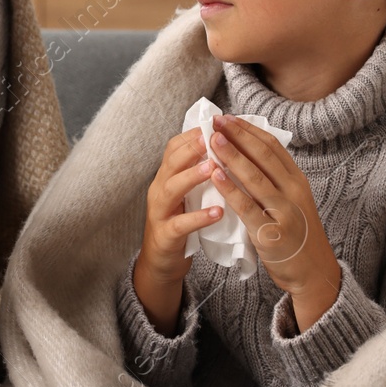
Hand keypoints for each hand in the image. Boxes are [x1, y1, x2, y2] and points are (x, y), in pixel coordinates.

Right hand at [132, 128, 220, 334]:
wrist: (162, 262)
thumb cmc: (182, 222)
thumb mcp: (189, 193)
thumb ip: (200, 172)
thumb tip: (225, 146)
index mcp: (167, 176)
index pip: (176, 146)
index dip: (194, 134)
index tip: (217, 124)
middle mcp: (160, 189)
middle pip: (171, 162)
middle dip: (192, 148)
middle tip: (214, 138)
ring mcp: (160, 212)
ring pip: (171, 188)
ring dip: (192, 176)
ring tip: (213, 168)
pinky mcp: (165, 236)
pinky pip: (180, 224)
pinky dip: (199, 217)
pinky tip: (218, 212)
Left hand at [206, 114, 341, 331]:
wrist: (313, 272)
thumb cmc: (296, 234)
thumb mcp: (292, 201)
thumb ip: (275, 179)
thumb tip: (248, 153)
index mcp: (297, 180)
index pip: (272, 146)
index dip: (249, 130)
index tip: (228, 118)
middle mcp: (294, 191)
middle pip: (264, 156)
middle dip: (238, 136)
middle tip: (215, 121)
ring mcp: (285, 212)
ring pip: (256, 177)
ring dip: (232, 156)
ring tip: (212, 140)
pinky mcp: (272, 233)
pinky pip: (248, 207)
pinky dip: (230, 189)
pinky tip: (215, 175)